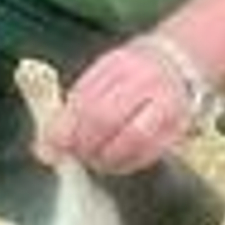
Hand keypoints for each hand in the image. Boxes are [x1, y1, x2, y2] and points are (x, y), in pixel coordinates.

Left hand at [40, 39, 195, 173]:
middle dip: (83, 142)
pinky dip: (126, 163)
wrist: (179, 61)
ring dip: (106, 156)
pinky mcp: (178, 126)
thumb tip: (45, 146)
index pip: (84, 98)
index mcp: (117, 65)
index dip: (65, 127)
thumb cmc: (130, 72)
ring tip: (94, 159)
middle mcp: (144, 81)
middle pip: (106, 117)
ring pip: (132, 137)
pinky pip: (150, 152)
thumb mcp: (100, 76)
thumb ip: (73, 106)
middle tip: (74, 153)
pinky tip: (114, 163)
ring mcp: (166, 103)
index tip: (54, 143)